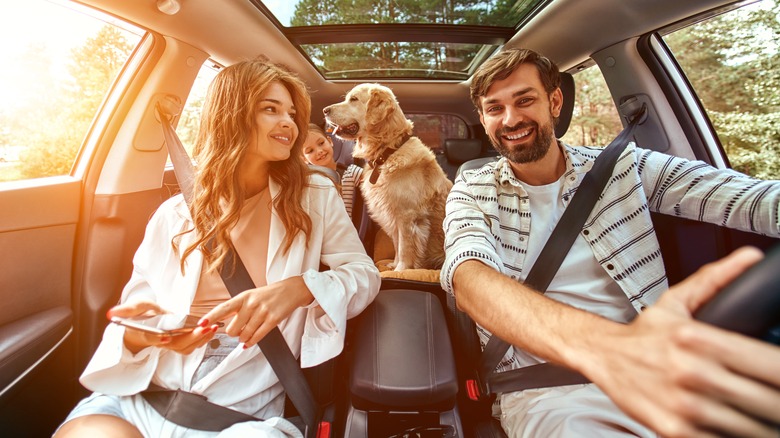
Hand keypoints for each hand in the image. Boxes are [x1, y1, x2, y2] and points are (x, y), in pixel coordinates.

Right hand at [108, 301, 218, 354]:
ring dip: (200, 339)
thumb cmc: (140, 315)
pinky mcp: (179, 343)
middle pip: (174, 345)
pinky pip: (192, 346)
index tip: (165, 336)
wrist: (147, 321)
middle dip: (189, 338)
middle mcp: (159, 341)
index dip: (156, 338)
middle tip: (202, 328)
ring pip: (185, 347)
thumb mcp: (134, 307)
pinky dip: (203, 339)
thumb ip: (126, 310)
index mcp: (145, 333)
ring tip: (212, 328)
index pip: (149, 338)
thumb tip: (111, 314)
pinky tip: (212, 330)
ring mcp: (170, 344)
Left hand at [199, 276, 312, 347]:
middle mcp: (251, 304)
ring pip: (245, 334)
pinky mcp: (273, 320)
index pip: (223, 307)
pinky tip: (249, 342)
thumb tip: (222, 322)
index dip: (211, 316)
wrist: (291, 290)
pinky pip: (257, 336)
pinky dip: (251, 342)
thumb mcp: (250, 296)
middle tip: (237, 330)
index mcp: (243, 297)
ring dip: (243, 338)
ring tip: (245, 335)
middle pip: (233, 328)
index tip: (201, 323)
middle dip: (233, 333)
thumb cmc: (268, 295)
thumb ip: (237, 307)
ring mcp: (262, 312)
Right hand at [587, 247, 779, 436]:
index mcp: (700, 339)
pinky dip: (735, 434)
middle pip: (768, 401)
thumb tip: (752, 257)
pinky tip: (737, 424)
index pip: (771, 365)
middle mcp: (694, 373)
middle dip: (779, 405)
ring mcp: (686, 406)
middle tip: (776, 399)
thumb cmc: (642, 334)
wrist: (601, 356)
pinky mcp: (676, 430)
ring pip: (752, 427)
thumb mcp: (678, 302)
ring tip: (763, 414)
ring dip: (764, 423)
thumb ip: (717, 280)